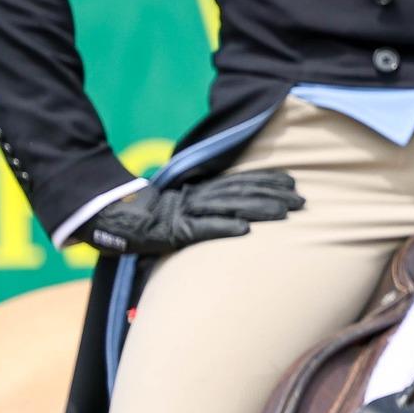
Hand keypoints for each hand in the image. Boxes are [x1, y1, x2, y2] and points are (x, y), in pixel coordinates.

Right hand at [79, 169, 303, 257]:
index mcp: (200, 190)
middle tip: (302, 201)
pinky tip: (245, 232)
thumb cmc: (148, 217)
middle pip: (242, 192)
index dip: (267, 180)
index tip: (293, 181)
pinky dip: (223, 229)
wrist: (111, 218)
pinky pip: (202, 230)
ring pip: (229, 207)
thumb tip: (238, 214)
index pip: (240, 181)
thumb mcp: (182, 206)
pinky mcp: (173, 232)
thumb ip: (205, 205)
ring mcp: (185, 213)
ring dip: (259, 210)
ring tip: (285, 213)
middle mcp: (197, 197)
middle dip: (274, 196)